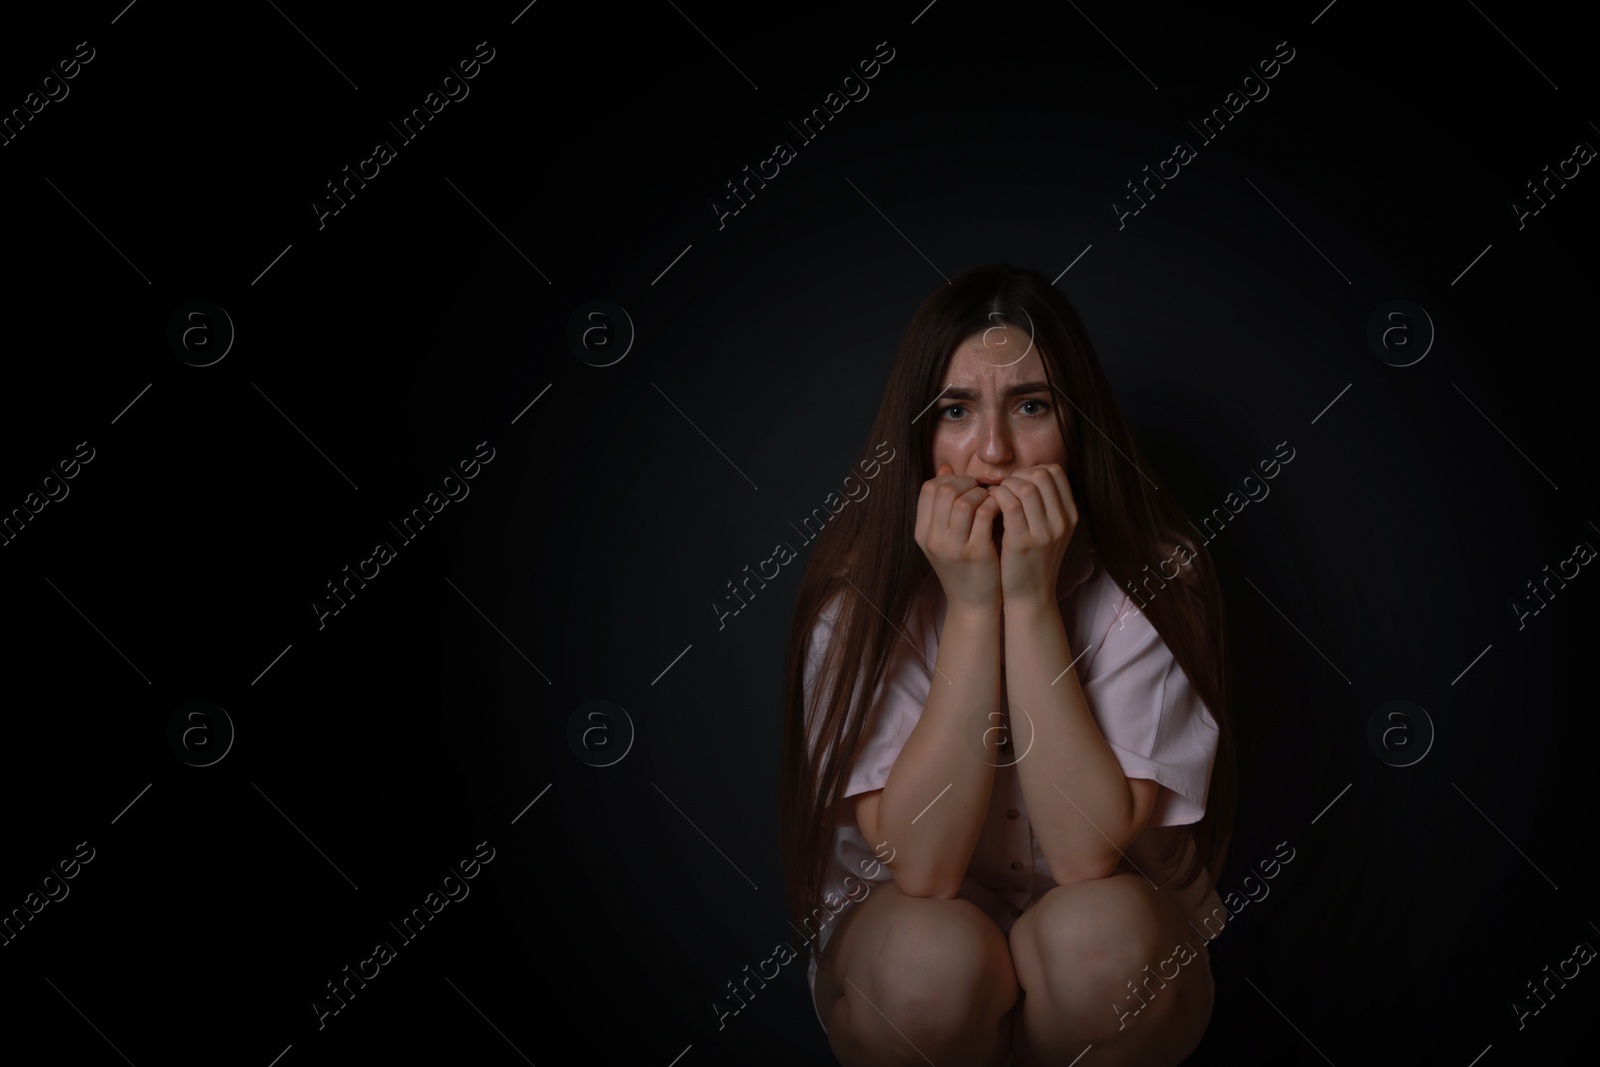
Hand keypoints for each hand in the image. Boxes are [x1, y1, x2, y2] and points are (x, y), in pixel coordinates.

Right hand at [914, 463, 1002, 609]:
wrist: (973, 604)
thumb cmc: (963, 567)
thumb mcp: (945, 537)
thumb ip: (944, 505)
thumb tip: (946, 468)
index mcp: (923, 533)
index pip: (929, 488)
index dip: (950, 479)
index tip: (967, 484)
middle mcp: (933, 539)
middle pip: (944, 490)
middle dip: (967, 483)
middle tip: (982, 489)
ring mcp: (953, 547)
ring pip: (963, 500)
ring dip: (981, 493)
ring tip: (992, 499)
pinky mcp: (976, 553)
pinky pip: (984, 515)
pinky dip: (995, 505)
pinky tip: (1002, 509)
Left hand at [987, 463, 1077, 608]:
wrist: (1031, 596)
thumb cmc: (1034, 560)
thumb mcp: (1050, 531)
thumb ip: (1045, 505)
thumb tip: (1026, 475)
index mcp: (1070, 515)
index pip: (1055, 473)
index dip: (1032, 470)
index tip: (1018, 481)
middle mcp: (1061, 522)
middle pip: (1041, 476)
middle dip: (1017, 475)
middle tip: (1004, 487)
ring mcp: (1044, 532)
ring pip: (1025, 488)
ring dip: (1005, 486)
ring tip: (996, 495)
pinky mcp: (1023, 542)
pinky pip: (1009, 505)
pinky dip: (996, 497)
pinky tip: (990, 504)